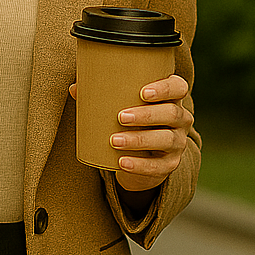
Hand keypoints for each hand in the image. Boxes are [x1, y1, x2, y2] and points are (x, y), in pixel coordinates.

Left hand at [68, 73, 192, 189]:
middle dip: (147, 115)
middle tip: (121, 116)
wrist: (141, 155)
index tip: (142, 92)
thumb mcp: (120, 106)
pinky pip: (158, 166)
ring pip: (166, 139)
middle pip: (171, 114)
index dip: (165, 88)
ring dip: (140, 140)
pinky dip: (139, 165)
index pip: (178, 87)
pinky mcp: (169, 164)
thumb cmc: (130, 120)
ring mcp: (177, 143)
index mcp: (171, 98)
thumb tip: (74, 88)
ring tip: (115, 140)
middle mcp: (180, 119)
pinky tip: (122, 163)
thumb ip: (101, 95)